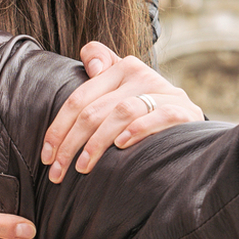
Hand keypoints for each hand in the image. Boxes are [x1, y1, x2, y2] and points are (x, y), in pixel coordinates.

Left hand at [39, 44, 203, 182]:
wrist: (192, 126)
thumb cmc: (146, 111)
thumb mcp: (122, 89)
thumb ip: (102, 68)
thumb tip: (92, 66)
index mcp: (121, 68)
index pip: (80, 98)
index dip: (58, 127)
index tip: (46, 156)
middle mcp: (141, 75)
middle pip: (95, 109)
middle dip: (71, 144)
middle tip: (57, 172)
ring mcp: (165, 92)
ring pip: (121, 112)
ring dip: (97, 143)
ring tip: (83, 168)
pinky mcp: (184, 111)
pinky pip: (158, 117)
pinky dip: (138, 130)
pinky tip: (121, 147)